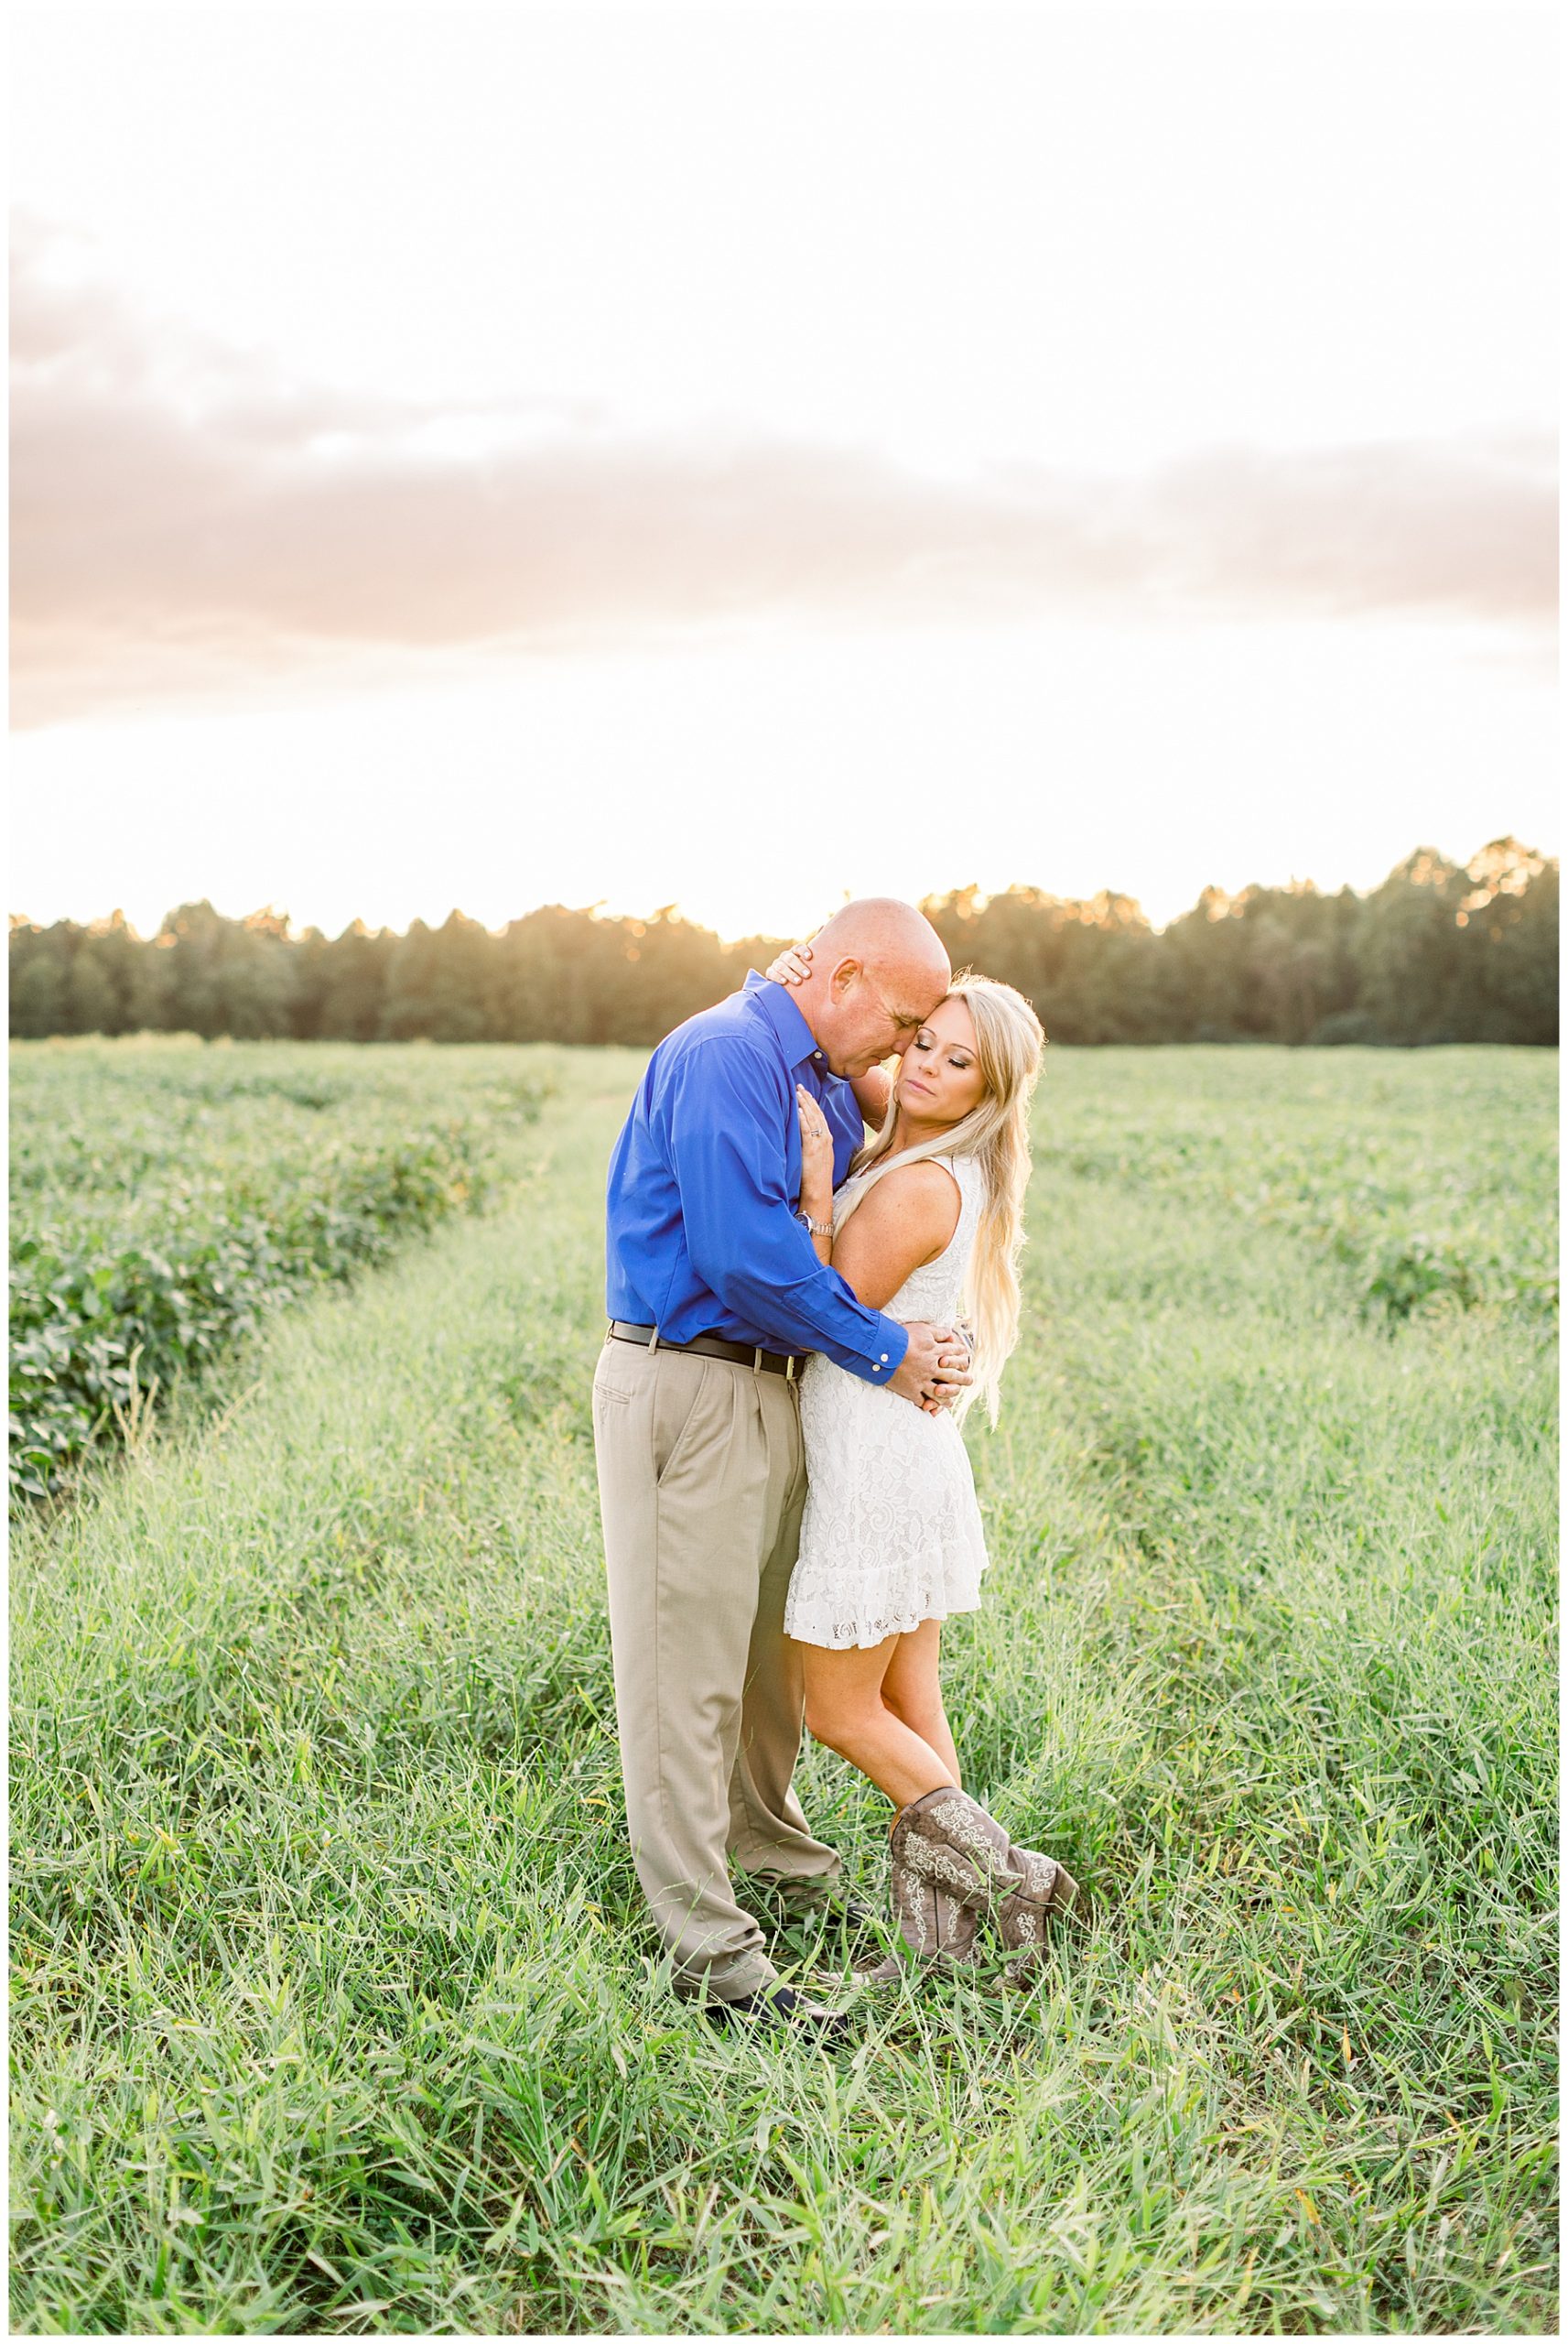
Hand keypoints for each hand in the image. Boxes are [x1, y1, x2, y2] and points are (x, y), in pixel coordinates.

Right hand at [766, 941, 813, 987]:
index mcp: (795, 952)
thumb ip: (817, 948)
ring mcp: (777, 964)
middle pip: (790, 958)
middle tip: (808, 975)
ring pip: (781, 966)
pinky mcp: (770, 973)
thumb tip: (823, 927)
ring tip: (798, 982)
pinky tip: (784, 982)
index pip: (799, 948)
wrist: (788, 982)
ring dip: (790, 974)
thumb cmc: (804, 971)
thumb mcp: (811, 962)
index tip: (810, 957)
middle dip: (798, 966)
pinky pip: (771, 973)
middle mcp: (785, 956)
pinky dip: (777, 977)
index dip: (804, 951)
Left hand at [795, 1084, 834, 1209]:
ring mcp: (820, 1143)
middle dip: (808, 1099)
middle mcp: (826, 1139)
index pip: (821, 1117)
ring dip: (804, 1104)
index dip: (813, 1104)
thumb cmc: (817, 1179)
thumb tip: (806, 1141)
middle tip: (800, 1087)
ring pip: (812, 1118)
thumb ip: (814, 1147)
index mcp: (828, 1140)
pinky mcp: (811, 1148)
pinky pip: (806, 1128)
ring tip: (797, 1092)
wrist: (819, 1191)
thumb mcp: (819, 1159)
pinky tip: (796, 1109)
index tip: (807, 1094)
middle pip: (817, 1113)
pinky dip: (802, 1117)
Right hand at [888, 1321, 973, 1414]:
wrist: (885, 1350)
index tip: (966, 1356)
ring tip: (950, 1402)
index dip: (960, 1354)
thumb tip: (951, 1334)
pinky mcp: (911, 1390)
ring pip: (939, 1393)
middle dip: (962, 1379)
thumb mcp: (923, 1329)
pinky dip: (927, 1406)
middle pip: (952, 1375)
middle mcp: (933, 1368)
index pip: (953, 1353)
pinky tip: (929, 1409)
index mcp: (936, 1353)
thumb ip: (938, 1332)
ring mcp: (923, 1381)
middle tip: (970, 1381)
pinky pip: (922, 1401)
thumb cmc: (903, 1336)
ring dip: (946, 1397)